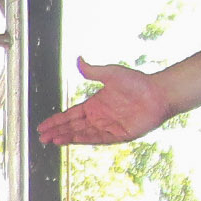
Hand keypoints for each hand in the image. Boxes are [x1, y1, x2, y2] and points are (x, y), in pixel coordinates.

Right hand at [36, 59, 172, 146]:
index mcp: (95, 104)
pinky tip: (71, 141)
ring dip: (67, 137)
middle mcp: (99, 117)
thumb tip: (78, 59)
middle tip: (41, 137)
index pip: (70, 115)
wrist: (159, 94)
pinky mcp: (118, 135)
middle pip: (73, 127)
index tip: (42, 126)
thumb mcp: (111, 73)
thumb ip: (92, 71)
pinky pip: (97, 139)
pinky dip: (84, 140)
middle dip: (57, 132)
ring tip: (51, 141)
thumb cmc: (137, 82)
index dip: (56, 121)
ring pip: (82, 134)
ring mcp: (108, 127)